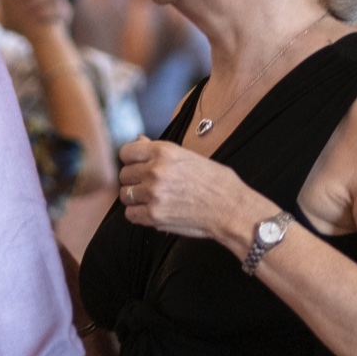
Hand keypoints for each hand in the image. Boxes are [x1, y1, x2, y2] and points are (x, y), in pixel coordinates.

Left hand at [117, 137, 269, 241]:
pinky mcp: (154, 215)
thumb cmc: (216, 182)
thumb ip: (159, 151)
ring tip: (151, 200)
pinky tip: (152, 212)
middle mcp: (155, 170)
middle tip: (148, 186)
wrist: (231, 208)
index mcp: (164, 151)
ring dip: (135, 198)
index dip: (131, 160)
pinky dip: (138, 215)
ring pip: (125, 195)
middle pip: (124, 175)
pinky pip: (131, 215)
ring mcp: (153, 194)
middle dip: (134, 180)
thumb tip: (138, 140)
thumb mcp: (189, 157)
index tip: (137, 166)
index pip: (126, 152)